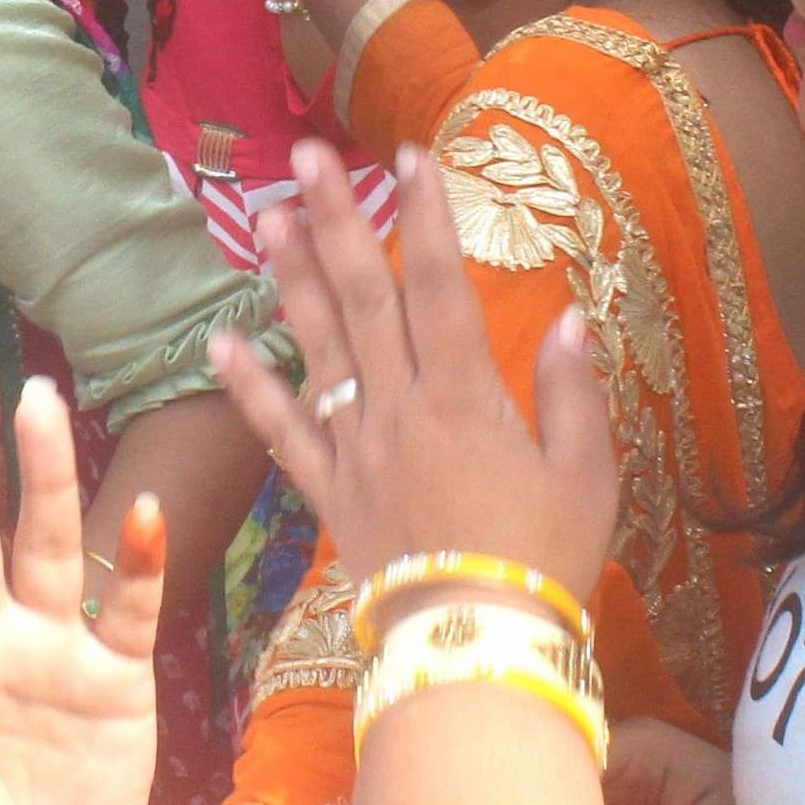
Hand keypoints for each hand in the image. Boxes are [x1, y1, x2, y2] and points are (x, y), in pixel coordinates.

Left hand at [213, 141, 618, 591]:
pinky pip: (282, 433)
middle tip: (309, 155)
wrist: (474, 649)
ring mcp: (358, 448)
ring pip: (318, 347)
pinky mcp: (331, 494)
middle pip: (364, 296)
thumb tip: (570, 319)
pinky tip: (219, 342)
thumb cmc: (544, 563)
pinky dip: (248, 387)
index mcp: (467, 396)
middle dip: (337, 219)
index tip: (411, 154)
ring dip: (291, 278)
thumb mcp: (585, 477)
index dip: (426, 215)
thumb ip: (572, 394)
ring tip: (266, 214)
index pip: (441, 285)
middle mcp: (401, 408)